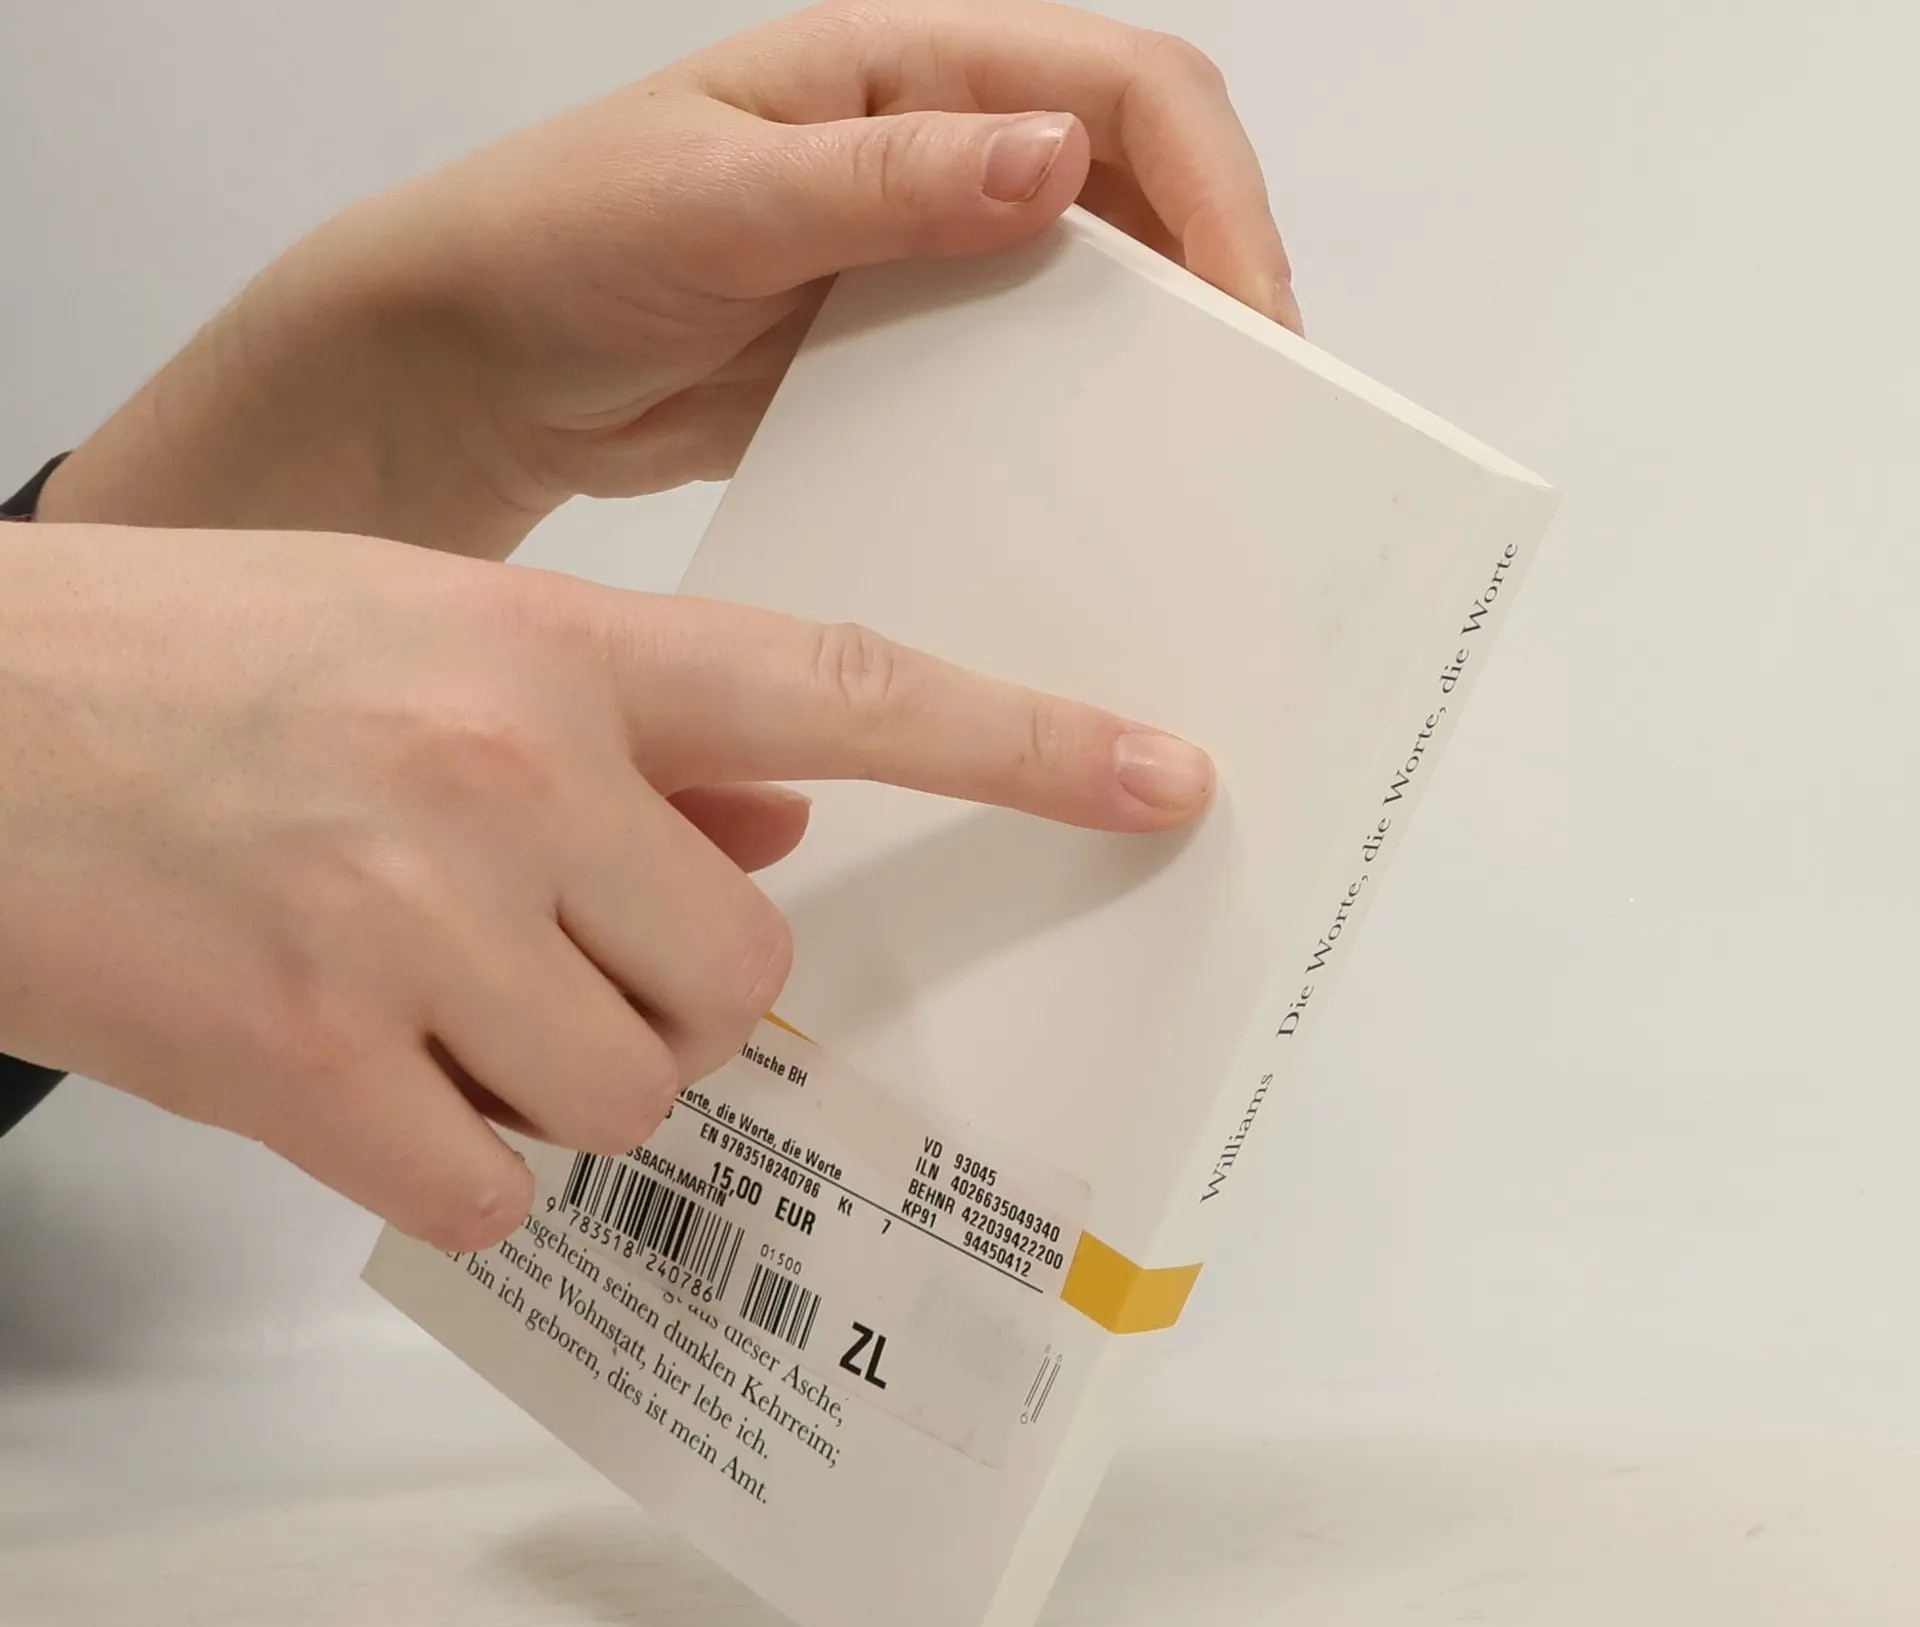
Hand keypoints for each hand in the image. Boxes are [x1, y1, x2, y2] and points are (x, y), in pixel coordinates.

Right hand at [0, 524, 1211, 1246]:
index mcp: (549, 653)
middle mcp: (506, 780)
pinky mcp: (313, 1067)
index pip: (843, 690)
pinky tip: (360, 1072)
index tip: (1161, 778)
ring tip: (424, 994)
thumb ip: (627, 739)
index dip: (1023, 742)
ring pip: (629, 1091)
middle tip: (559, 955)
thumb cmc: (190, 670)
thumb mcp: (422, 635)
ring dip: (559, 1075)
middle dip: (679, 996)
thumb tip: (778, 830)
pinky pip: (492, 1180)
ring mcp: (414, 928)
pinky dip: (451, 1154)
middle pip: (741, 977)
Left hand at [41, 0, 1296, 554]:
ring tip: (1190, 468)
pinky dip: (1062, 429)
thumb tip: (1056, 160)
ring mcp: (920, 260)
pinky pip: (1015, 381)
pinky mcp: (895, 355)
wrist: (474, 363)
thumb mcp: (715, 196)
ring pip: (1090, 294)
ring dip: (1150, 367)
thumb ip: (882, 181)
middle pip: (1139, 193)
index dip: (1216, 197)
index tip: (1251, 325)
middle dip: (1216, 287)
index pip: (1126, 92)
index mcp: (903, 71)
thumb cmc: (559, 241)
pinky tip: (1073, 496)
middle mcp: (934, 153)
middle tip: (1254, 418)